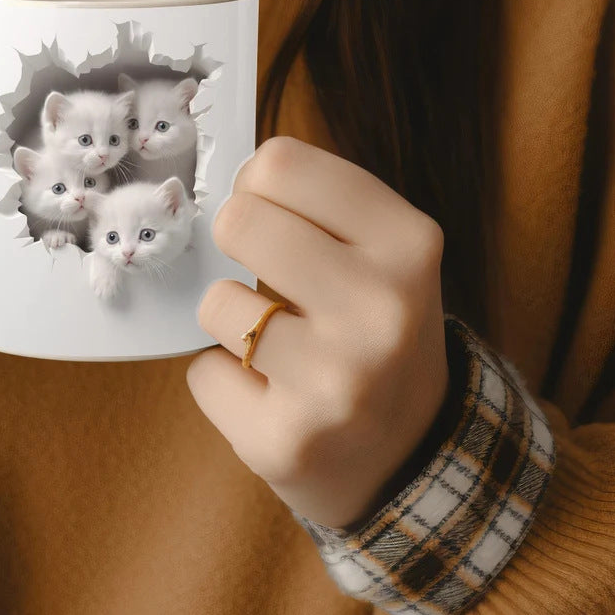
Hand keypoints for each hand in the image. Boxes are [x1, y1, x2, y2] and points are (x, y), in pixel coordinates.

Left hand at [187, 136, 449, 530]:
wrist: (411, 451)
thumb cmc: (372, 323)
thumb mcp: (382, 249)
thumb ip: (315, 203)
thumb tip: (223, 179)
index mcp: (407, 243)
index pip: (280, 163)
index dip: (258, 186)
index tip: (272, 212)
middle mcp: (381, 310)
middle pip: (238, 220)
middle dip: (237, 243)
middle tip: (266, 274)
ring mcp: (336, 382)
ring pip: (214, 302)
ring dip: (230, 320)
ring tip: (276, 342)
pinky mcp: (288, 441)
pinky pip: (203, 374)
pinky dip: (225, 380)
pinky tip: (270, 392)